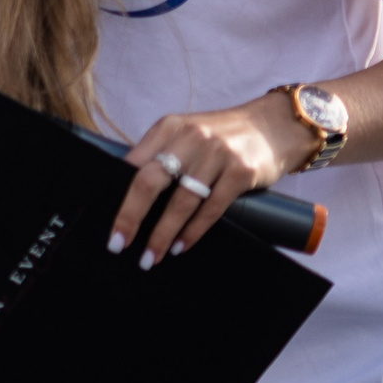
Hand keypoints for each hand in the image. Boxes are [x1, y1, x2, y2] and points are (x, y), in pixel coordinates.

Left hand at [110, 94, 318, 265]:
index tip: (108, 223)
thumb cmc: (221, 136)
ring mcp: (217, 154)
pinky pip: (212, 208)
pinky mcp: (241, 172)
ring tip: (152, 256)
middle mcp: (190, 138)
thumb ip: (161, 154)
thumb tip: (127, 193)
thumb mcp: (186, 133)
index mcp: (168, 128)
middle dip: (130, 217)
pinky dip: (193, 230)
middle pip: (149, 182)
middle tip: (118, 244)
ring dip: (163, 233)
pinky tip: (181, 245)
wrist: (273, 126)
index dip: (117, 196)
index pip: (132, 165)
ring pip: (181, 201)